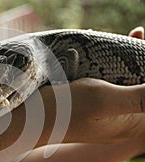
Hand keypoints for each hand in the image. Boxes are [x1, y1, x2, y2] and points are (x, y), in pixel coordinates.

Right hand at [36, 27, 144, 144]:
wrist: (28, 120)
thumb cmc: (63, 111)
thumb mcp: (104, 100)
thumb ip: (141, 98)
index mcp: (130, 124)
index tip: (144, 49)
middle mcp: (120, 122)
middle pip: (141, 91)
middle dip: (142, 65)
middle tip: (137, 37)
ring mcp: (104, 116)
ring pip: (127, 86)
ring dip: (129, 64)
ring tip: (128, 39)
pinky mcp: (90, 109)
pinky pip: (110, 87)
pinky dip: (112, 70)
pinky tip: (104, 57)